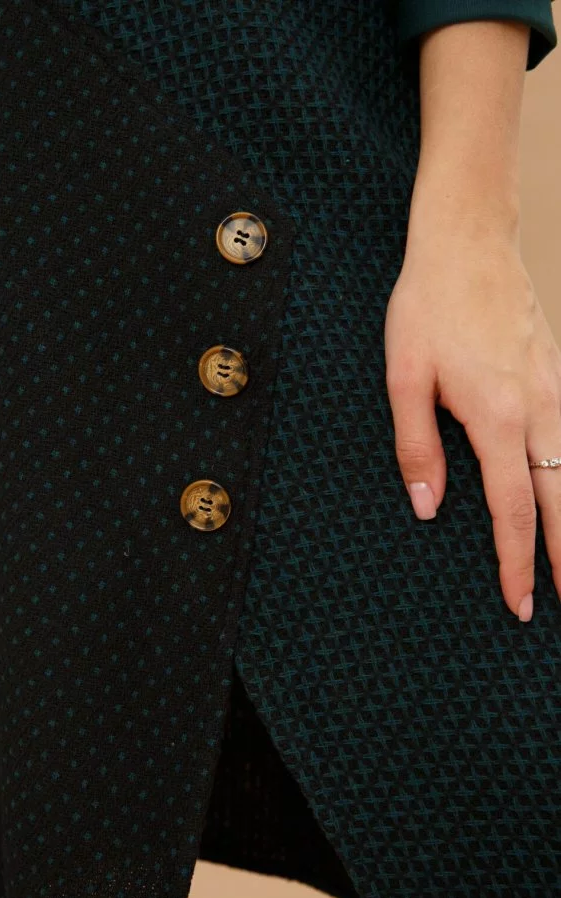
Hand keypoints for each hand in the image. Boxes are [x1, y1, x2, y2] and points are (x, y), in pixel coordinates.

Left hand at [384, 226, 560, 621]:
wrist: (468, 242)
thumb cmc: (428, 306)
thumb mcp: (403, 376)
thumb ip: (415, 445)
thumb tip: (428, 505)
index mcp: (496, 416)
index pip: (513, 510)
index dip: (516, 564)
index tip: (518, 604)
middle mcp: (540, 408)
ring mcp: (559, 390)